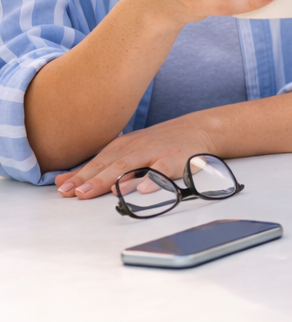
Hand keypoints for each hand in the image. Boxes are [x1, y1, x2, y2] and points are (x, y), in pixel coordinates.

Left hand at [55, 114, 217, 198]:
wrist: (199, 129)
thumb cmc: (160, 143)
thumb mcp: (128, 150)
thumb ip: (98, 167)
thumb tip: (62, 182)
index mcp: (124, 146)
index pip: (98, 162)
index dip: (80, 175)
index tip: (62, 189)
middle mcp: (137, 147)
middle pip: (111, 164)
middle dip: (91, 178)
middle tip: (73, 193)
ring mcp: (156, 153)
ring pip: (132, 166)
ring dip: (113, 179)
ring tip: (99, 191)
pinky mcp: (176, 160)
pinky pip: (163, 171)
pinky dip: (152, 180)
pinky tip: (142, 191)